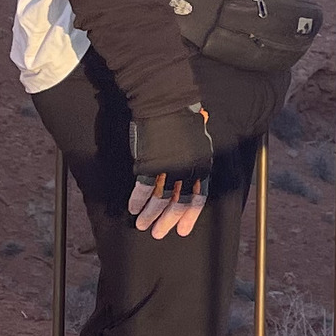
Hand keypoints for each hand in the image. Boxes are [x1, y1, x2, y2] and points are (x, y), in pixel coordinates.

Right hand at [129, 105, 213, 238]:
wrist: (166, 102)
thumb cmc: (182, 118)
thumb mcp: (198, 143)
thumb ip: (194, 163)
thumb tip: (186, 181)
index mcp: (202, 165)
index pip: (198, 198)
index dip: (189, 216)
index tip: (181, 231)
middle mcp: (188, 170)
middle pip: (178, 203)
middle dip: (167, 221)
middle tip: (157, 233)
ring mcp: (170, 168)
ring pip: (160, 200)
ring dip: (149, 215)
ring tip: (141, 225)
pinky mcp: (151, 163)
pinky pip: (143, 188)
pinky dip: (137, 200)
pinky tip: (132, 208)